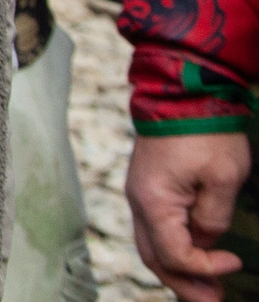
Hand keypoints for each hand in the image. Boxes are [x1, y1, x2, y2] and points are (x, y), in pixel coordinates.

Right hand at [129, 129, 249, 301]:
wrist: (181, 93)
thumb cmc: (205, 134)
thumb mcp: (222, 179)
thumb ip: (213, 218)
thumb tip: (205, 240)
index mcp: (154, 202)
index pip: (175, 255)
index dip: (205, 268)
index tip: (234, 263)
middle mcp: (138, 201)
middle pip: (154, 258)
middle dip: (183, 285)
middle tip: (212, 301)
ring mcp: (139, 193)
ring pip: (150, 246)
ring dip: (177, 271)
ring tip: (204, 289)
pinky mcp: (147, 187)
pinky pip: (153, 229)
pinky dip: (171, 250)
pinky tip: (191, 255)